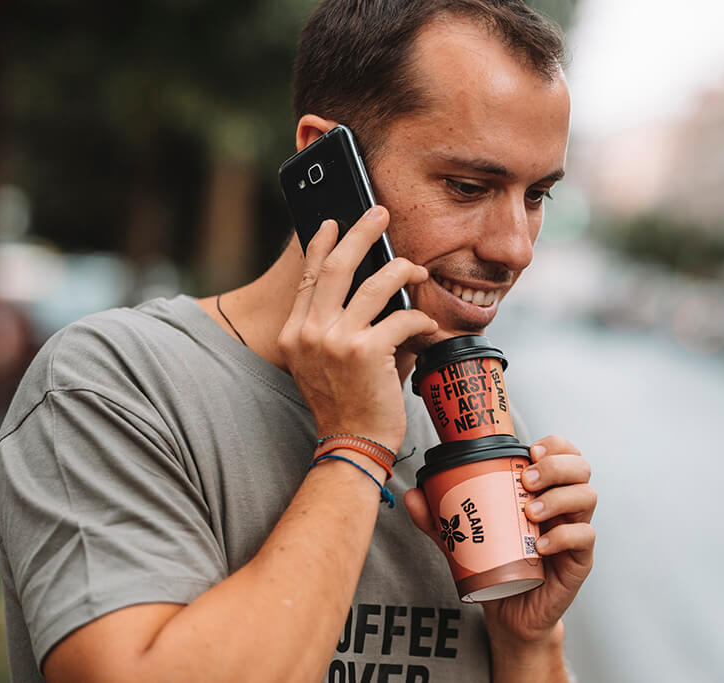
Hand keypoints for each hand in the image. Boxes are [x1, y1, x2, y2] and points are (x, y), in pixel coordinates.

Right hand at [277, 206, 436, 451]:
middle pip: (335, 266)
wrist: (352, 443)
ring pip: (374, 284)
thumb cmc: (349, 403)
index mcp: (294, 334)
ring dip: (402, 270)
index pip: (308, 278)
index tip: (333, 224)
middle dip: (361, 233)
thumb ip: (345, 325)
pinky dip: (420, 318)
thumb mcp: (329, 362)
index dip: (321, 246)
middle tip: (379, 213)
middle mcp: (308, 333)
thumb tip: (380, 287)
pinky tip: (429, 325)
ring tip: (417, 269)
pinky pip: (402, 317)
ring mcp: (334, 340)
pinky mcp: (365, 351)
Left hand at [405, 435, 595, 643]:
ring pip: (587, 496)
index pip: (563, 453)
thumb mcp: (463, 538)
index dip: (554, 445)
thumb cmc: (494, 566)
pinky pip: (585, 537)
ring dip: (559, 497)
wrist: (508, 613)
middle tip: (526, 480)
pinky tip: (542, 545)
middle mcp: (565, 505)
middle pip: (581, 467)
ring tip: (530, 513)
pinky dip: (565, 535)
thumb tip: (413, 494)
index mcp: (543, 490)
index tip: (529, 451)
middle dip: (556, 466)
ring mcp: (575, 530)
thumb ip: (439, 518)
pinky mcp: (579, 560)